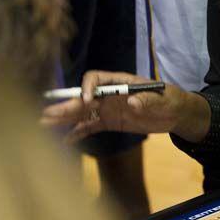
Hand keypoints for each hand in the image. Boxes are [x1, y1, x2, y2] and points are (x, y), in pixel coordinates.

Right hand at [42, 70, 186, 144]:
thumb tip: (132, 101)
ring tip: (44, 124)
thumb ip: (148, 100)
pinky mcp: (109, 122)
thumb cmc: (170, 99)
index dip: (88, 87)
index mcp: (120, 82)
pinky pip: (90, 127)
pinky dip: (77, 133)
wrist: (175, 114)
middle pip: (83, 98)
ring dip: (64, 119)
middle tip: (46, 115)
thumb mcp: (163, 99)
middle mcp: (109, 94)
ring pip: (82, 113)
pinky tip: (64, 140)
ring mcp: (107, 109)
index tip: (86, 101)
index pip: (96, 79)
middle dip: (66, 106)